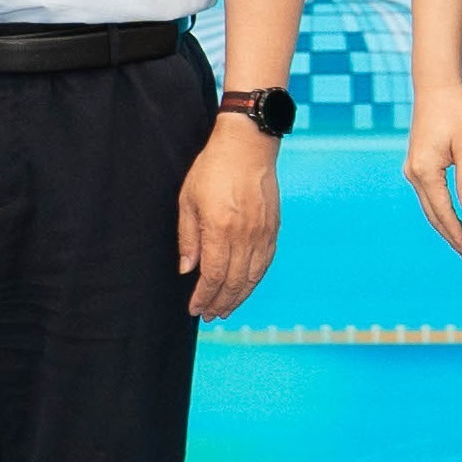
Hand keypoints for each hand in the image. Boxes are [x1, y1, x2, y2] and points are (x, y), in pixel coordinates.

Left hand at [178, 117, 282, 321]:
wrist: (248, 146)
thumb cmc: (213, 169)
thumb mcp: (188, 201)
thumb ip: (188, 238)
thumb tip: (188, 269)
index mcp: (221, 229)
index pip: (214, 275)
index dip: (204, 297)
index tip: (195, 309)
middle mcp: (245, 235)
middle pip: (234, 282)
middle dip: (220, 303)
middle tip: (209, 316)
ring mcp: (262, 233)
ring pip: (252, 276)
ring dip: (239, 297)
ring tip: (226, 309)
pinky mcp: (273, 228)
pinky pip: (265, 263)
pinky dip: (255, 280)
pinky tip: (246, 286)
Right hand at [406, 85, 461, 253]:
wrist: (436, 87)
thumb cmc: (457, 112)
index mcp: (425, 171)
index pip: (443, 213)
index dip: (458, 235)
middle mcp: (414, 173)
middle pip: (432, 215)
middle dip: (450, 236)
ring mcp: (412, 168)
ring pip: (429, 206)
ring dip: (444, 224)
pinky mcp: (417, 163)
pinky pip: (428, 194)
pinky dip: (439, 209)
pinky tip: (452, 217)